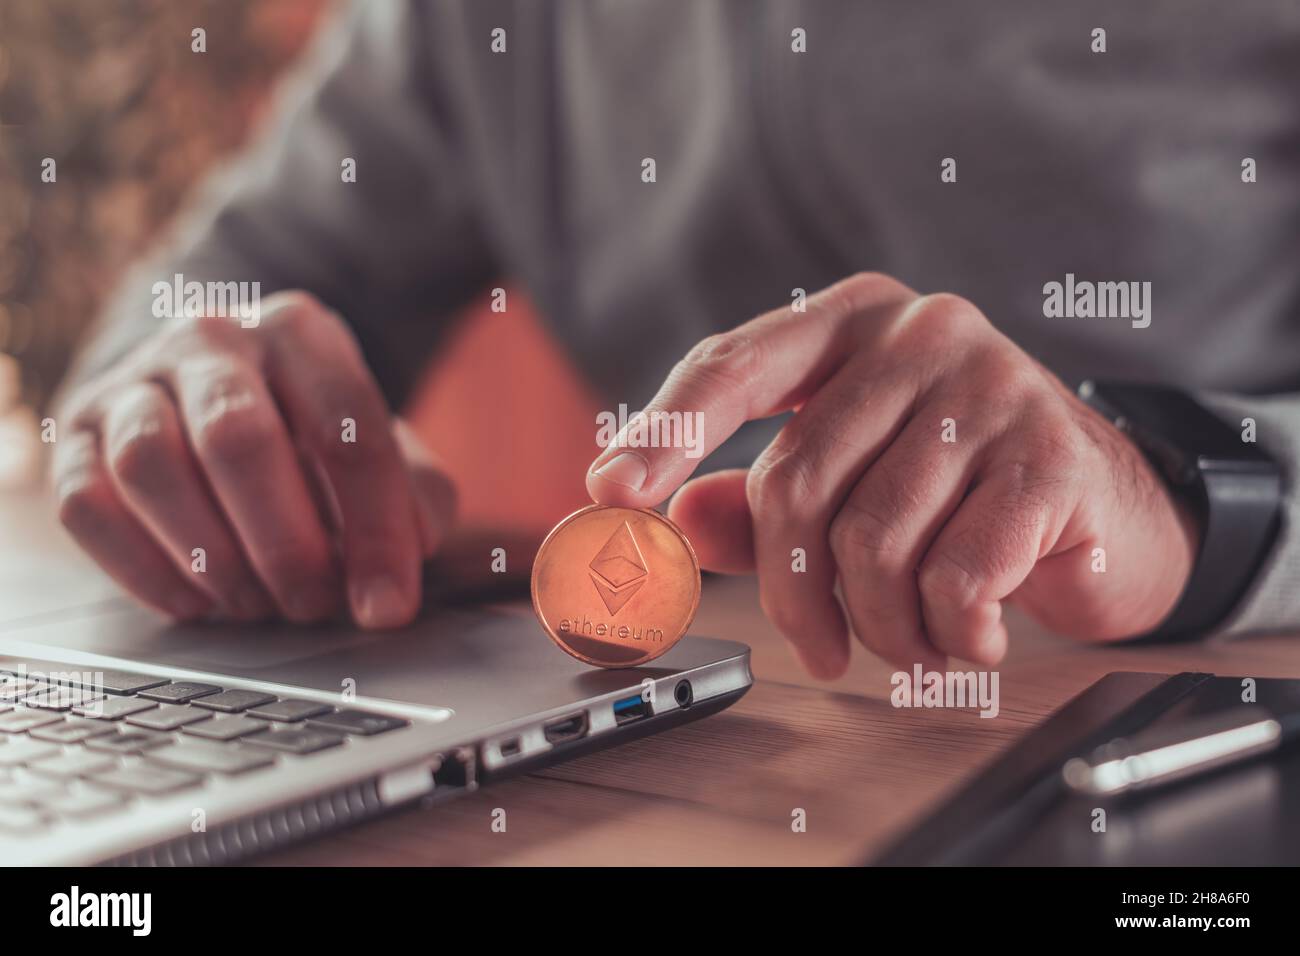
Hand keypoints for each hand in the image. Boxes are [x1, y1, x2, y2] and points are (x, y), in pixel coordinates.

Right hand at [52, 292, 455, 626]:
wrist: (209, 391)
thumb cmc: (310, 432)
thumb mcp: (380, 446)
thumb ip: (414, 496)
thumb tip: (401, 566)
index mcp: (300, 333)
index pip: (346, 429)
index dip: (374, 529)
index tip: (387, 606)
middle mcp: (210, 339)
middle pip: (237, 439)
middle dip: (285, 544)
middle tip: (313, 605)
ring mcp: (132, 381)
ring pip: (149, 464)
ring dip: (211, 556)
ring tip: (257, 603)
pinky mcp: (74, 433)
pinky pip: (87, 504)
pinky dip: (143, 568)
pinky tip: (196, 600)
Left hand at [587, 274, 1198, 677]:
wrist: (1104, 511)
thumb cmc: (955, 492)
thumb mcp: (851, 484)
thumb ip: (756, 502)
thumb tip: (675, 522)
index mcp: (849, 323)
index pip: (733, 365)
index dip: (665, 432)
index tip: (610, 493)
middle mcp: (919, 332)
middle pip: (798, 478)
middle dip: (794, 592)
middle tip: (819, 648)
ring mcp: (993, 382)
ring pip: (873, 538)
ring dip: (880, 624)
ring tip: (912, 640)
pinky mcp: (1053, 453)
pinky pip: (956, 573)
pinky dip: (949, 632)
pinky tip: (968, 636)